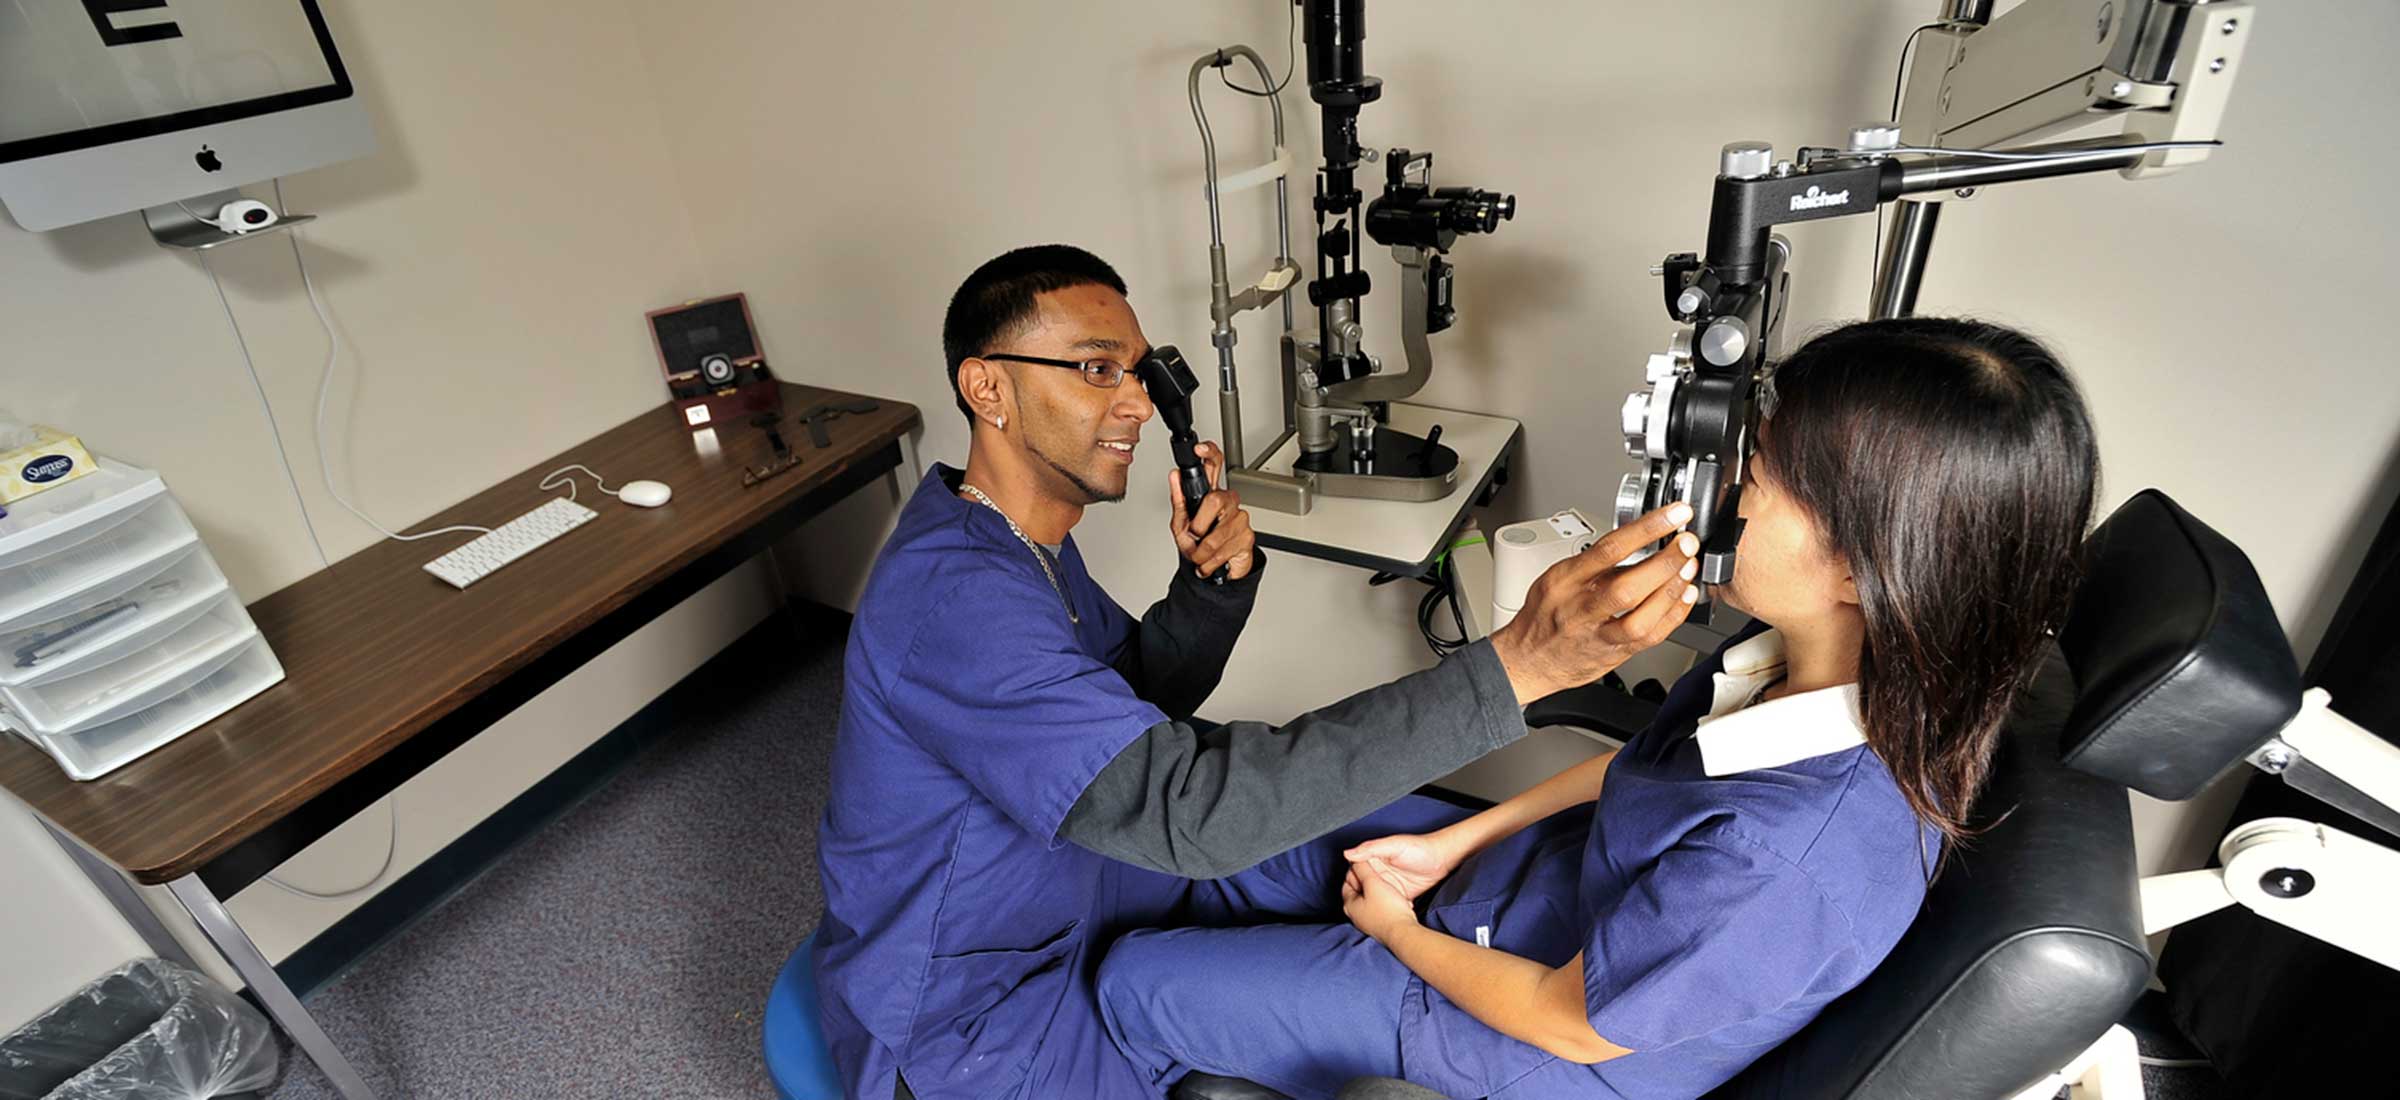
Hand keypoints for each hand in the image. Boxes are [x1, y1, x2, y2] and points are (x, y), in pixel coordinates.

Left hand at [1168, 441, 1256, 580]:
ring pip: (1217, 533)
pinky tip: (1210, 561)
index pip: (1214, 465)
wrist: (1215, 570)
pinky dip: (1210, 562)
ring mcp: (1240, 518)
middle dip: (1199, 525)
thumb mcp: (1180, 524)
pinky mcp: (1247, 537)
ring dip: (1202, 551)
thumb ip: (1178, 501)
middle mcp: (1228, 502)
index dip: (1209, 454)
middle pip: (1215, 500)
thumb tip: (1174, 476)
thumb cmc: (1199, 543)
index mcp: (1211, 493)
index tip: (1199, 449)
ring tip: (1199, 554)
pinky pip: (1223, 550)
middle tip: (1194, 535)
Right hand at [1341, 830, 1465, 900]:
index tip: (1355, 891)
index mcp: (1374, 859)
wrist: (1443, 859)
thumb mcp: (1394, 845)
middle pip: (1363, 887)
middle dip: (1363, 898)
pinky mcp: (1401, 894)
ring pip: (1376, 898)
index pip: (1355, 871)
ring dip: (1376, 905)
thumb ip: (1371, 848)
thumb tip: (1347, 854)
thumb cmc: (1419, 848)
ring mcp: (1390, 884)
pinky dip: (1390, 909)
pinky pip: (1390, 904)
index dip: (1352, 882)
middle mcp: (1380, 872)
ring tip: (1379, 912)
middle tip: (1368, 906)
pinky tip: (1393, 912)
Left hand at [1342, 857, 1420, 943]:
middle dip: (1367, 880)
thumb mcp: (1374, 883)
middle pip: (1358, 891)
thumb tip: (1354, 859)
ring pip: (1370, 900)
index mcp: (1349, 904)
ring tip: (1387, 883)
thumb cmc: (1388, 909)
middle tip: (1376, 871)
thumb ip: (1363, 869)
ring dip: (1377, 890)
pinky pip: (1379, 908)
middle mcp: (1355, 915)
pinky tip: (1394, 897)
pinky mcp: (1380, 925)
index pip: (1347, 882)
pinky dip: (1385, 900)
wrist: (1404, 932)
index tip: (1365, 863)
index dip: (1356, 870)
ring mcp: (1367, 922)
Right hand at [1488, 503, 1700, 704]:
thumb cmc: (1543, 616)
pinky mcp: (1615, 654)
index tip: (1673, 515)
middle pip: (1627, 586)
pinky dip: (1674, 614)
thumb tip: (1637, 539)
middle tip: (1687, 543)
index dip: (1647, 529)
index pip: (1609, 549)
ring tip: (1689, 568)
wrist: (1529, 660)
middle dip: (1665, 562)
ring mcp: (1599, 635)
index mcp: (1566, 581)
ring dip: (1672, 590)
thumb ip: (1593, 562)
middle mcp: (1581, 608)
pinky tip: (1685, 596)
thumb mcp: (1556, 577)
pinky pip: (1650, 637)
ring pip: (1641, 618)